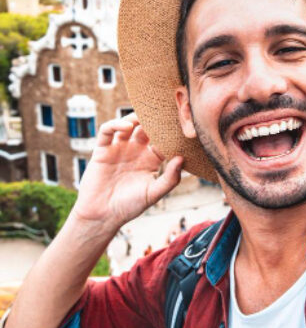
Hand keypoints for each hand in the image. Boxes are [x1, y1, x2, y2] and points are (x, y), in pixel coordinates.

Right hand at [71, 113, 183, 233]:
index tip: (180, 125)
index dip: (170, 133)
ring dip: (135, 118)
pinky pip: (107, 131)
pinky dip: (115, 124)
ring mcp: (118, 149)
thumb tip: (182, 159)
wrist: (102, 216)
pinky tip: (126, 126)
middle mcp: (135, 152)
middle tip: (162, 112)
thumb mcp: (153, 193)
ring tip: (144, 116)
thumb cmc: (129, 206)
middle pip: (146, 129)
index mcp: (150, 160)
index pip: (163, 141)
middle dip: (153, 120)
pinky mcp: (102, 150)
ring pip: (127, 125)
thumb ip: (170, 178)